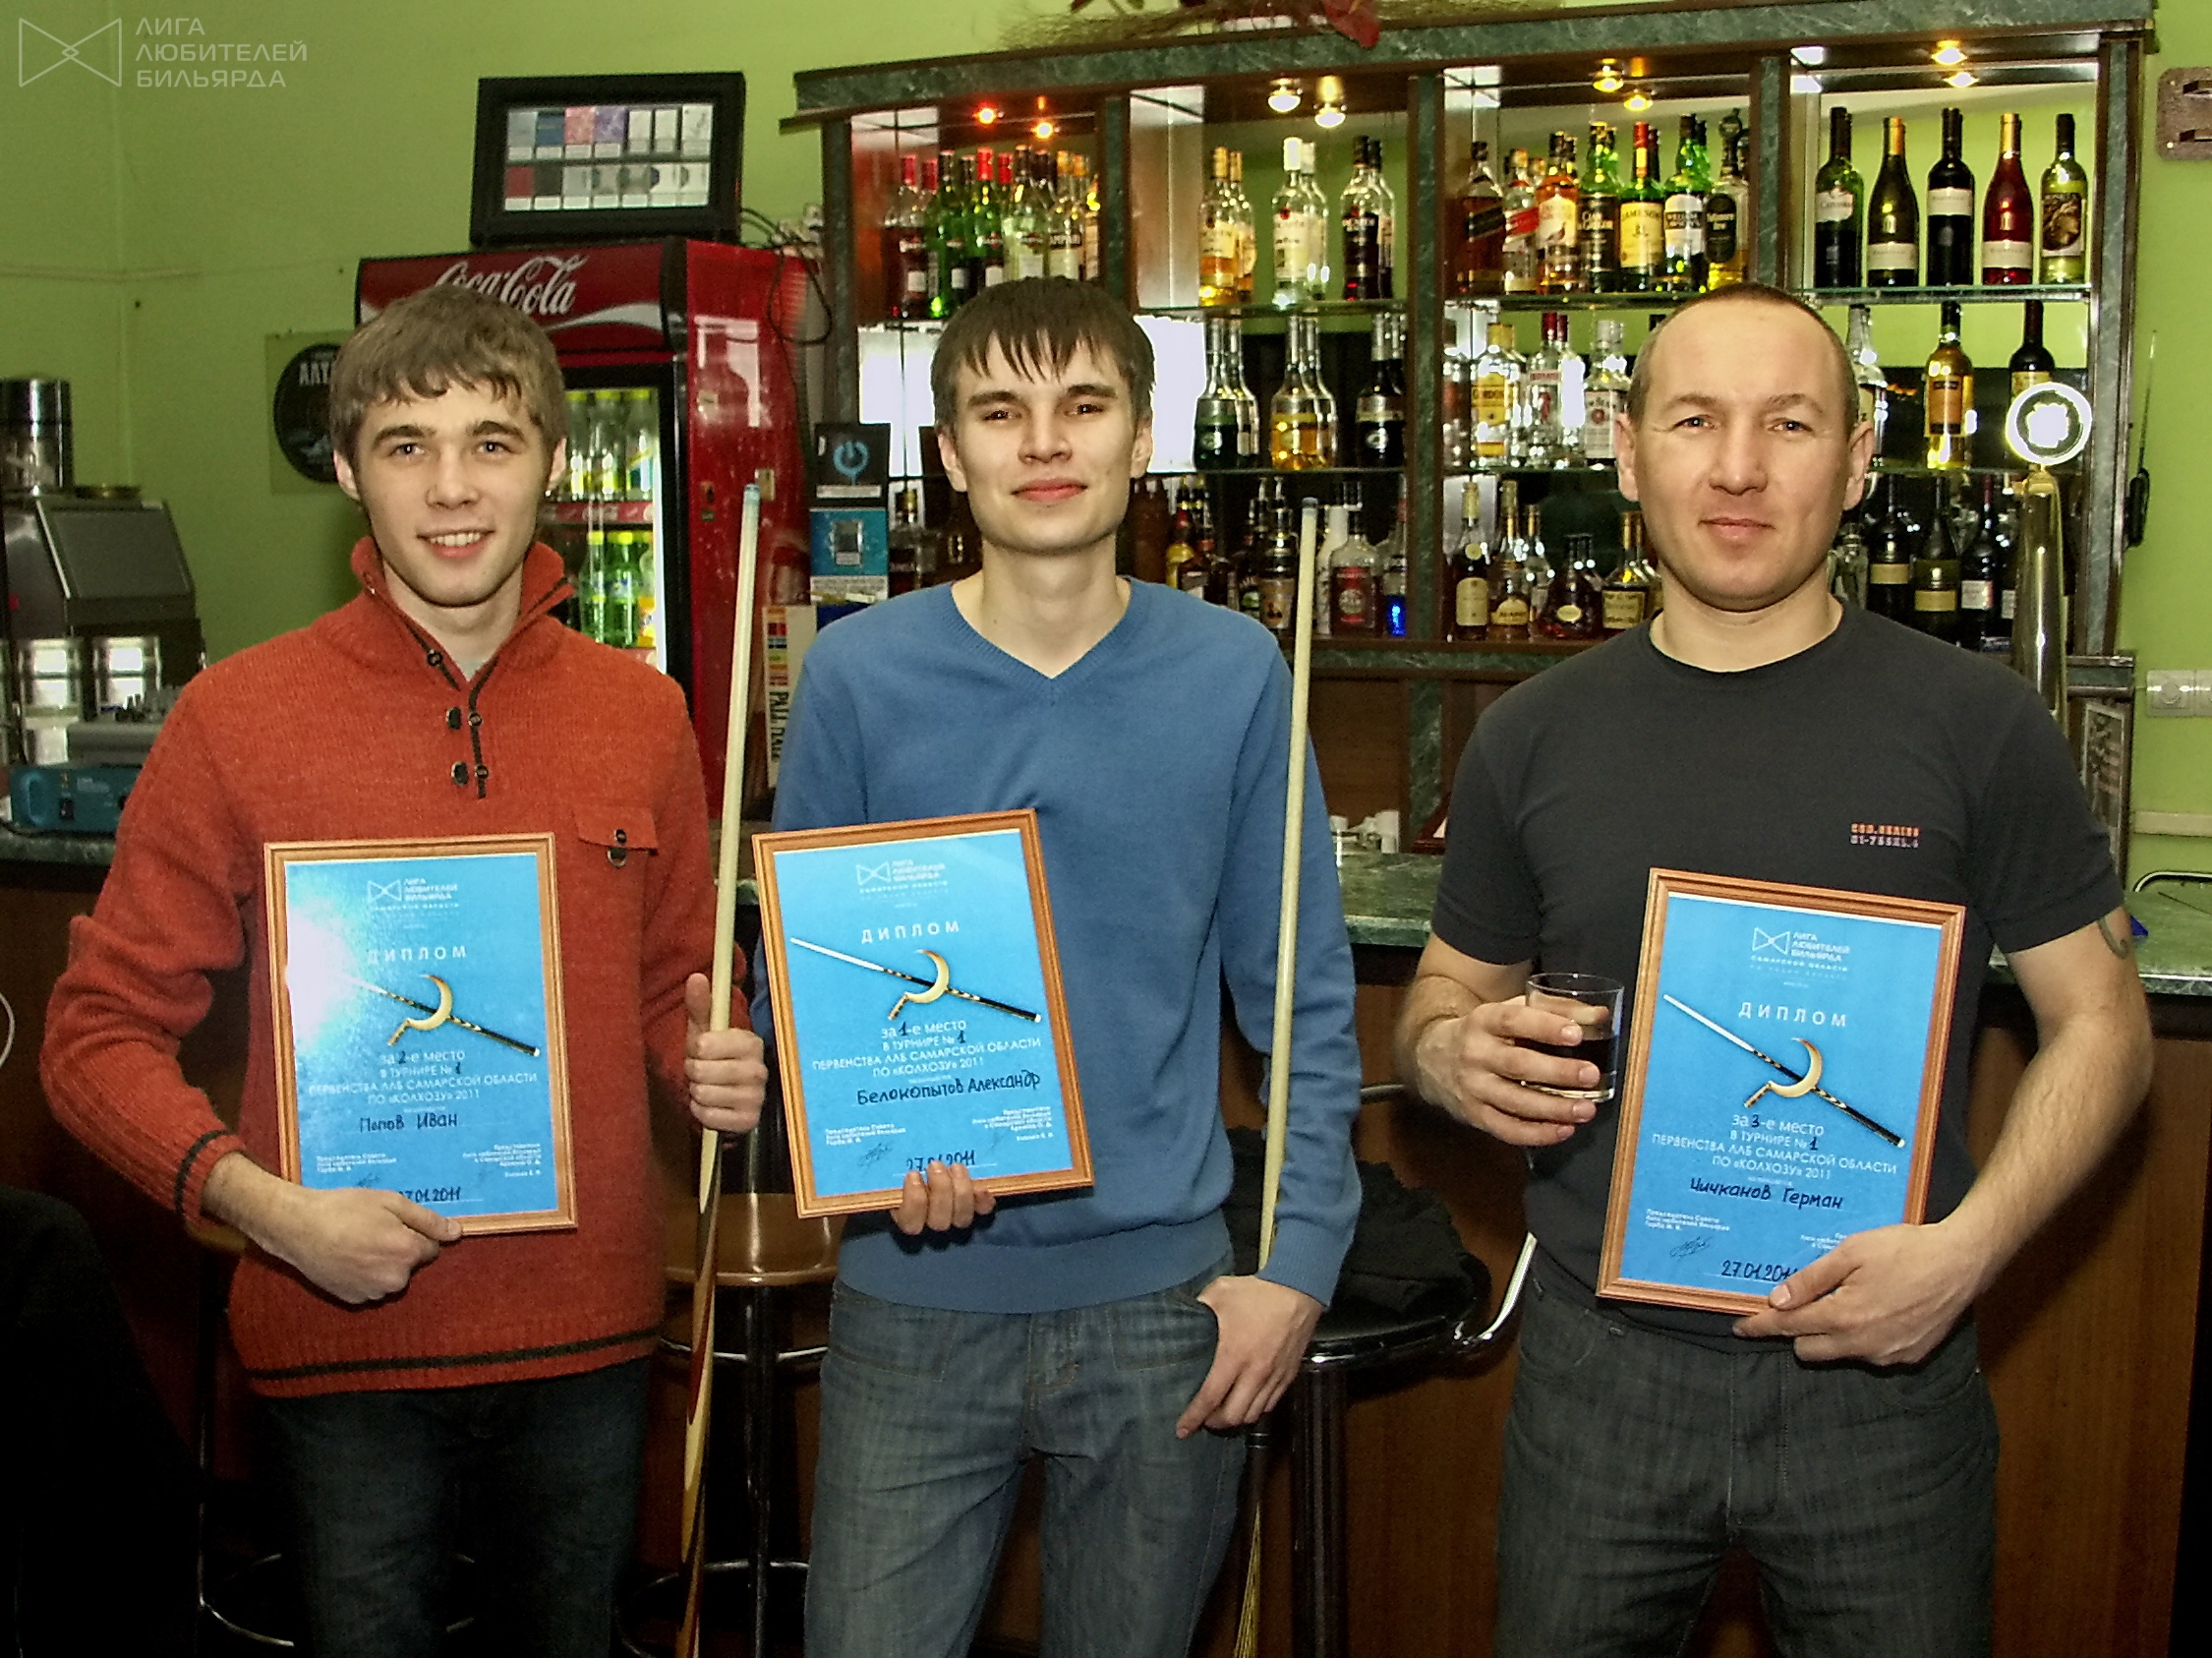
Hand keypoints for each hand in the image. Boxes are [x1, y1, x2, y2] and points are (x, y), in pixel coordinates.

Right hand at [205, 1155, 459, 1304]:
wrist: (298, 1227)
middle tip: (371, 1230)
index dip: (414, 1233)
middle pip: (410, 1264)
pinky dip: (364, 1275)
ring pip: (390, 1276)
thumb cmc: (345, 1209)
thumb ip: (428, 1220)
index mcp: (408, 1253)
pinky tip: (346, 1258)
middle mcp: (395, 1279)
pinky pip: (370, 1286)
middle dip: (399, 1249)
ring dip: (382, 1263)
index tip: (392, 1222)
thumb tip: (457, 1233)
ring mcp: (373, 1293)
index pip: (431, 1248)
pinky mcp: (353, 1300)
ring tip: (356, 1242)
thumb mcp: (391, 1203)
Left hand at [684, 973, 767, 1134]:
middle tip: (701, 1071)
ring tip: (706, 1086)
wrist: (730, 1096)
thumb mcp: (706, 1031)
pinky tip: (711, 1105)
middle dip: (693, 1072)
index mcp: (751, 1042)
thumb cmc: (716, 1058)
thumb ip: (701, 1005)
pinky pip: (708, 1117)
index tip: (701, 1050)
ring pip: (702, 1095)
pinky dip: (701, 1112)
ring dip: (696, 1092)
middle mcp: (759, 1070)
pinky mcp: (748, 1121)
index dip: (694, 1049)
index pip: (704, 1045)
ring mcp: (756, 1097)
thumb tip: (696, 976)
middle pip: (700, 1071)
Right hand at [891, 1160, 996, 1234]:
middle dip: (940, 1191)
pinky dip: (984, 1200)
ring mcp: (954, 1216)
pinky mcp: (975, 1208)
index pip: (910, 1222)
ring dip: (961, 1192)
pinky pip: (983, 1212)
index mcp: (906, 1214)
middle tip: (935, 1165)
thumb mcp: (889, 1165)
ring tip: (956, 1167)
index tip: (913, 1174)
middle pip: (939, 1221)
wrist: (929, 1156)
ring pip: (961, 1218)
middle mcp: (931, 1221)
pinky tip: (982, 1186)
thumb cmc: (904, 1161)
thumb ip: (882, 1168)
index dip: (914, 1201)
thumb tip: (851, 1157)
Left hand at [1175, 1275, 1323, 1437]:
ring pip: (1253, 1414)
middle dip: (1214, 1423)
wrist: (1298, 1289)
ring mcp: (1274, 1377)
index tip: (1182, 1430)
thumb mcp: (1219, 1292)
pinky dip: (1256, 1409)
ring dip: (1236, 1419)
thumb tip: (1182, 1314)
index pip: (1210, 1398)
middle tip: (1203, 1418)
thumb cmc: (1257, 1292)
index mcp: (1233, 1356)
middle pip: (1232, 1416)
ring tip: (1223, 1413)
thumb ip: (1198, 1306)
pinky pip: (1270, 1404)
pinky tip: (1246, 1402)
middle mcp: (1254, 1373)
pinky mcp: (1288, 1375)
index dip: (1193, 1417)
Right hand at [1412, 999, 1604, 1147]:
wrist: (1432, 1058)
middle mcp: (1474, 1054)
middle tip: (1591, 1075)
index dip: (1545, 1027)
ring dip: (1553, 1109)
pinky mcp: (1474, 1115)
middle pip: (1517, 1065)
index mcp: (1483, 1021)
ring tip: (1586, 1110)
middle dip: (1557, 1072)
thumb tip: (1598, 1014)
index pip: (1513, 1021)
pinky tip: (1563, 1130)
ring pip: (1514, 1102)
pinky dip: (1537, 1134)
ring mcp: (1472, 1088)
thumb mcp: (1509, 1011)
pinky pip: (1506, 1129)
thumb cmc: (1485, 1033)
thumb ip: (1553, 1009)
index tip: (1577, 1033)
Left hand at [1731, 1220, 1991, 1364]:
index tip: (1741, 1328)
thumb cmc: (1906, 1250)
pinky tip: (1877, 1310)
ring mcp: (1888, 1354)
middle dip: (1797, 1331)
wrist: (1962, 1262)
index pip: (1788, 1328)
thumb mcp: (1851, 1252)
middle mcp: (1863, 1344)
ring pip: (1840, 1353)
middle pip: (1809, 1350)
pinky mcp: (1909, 1356)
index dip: (1761, 1327)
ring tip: (1848, 1300)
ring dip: (1832, 1334)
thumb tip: (1777, 1300)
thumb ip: (1811, 1279)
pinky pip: (1871, 1353)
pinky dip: (1864, 1337)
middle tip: (1801, 1304)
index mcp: (1843, 1317)